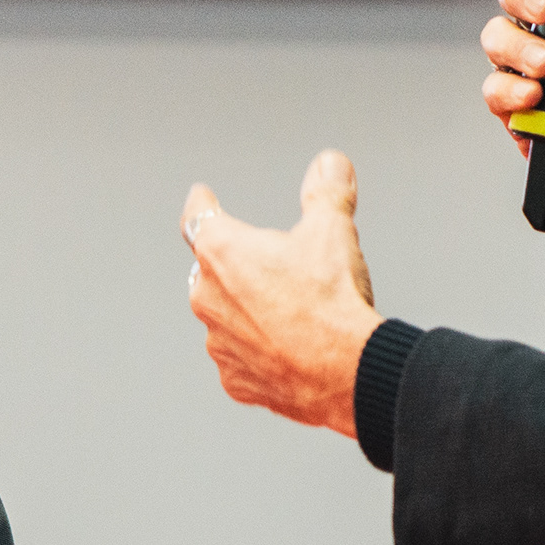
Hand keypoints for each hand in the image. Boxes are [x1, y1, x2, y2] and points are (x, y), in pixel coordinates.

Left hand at [182, 151, 384, 435]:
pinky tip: (287, 349)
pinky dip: (258, 352)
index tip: (201, 198)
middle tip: (269, 265)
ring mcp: (219, 344)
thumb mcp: (333, 230)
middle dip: (235, 265)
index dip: (201, 204)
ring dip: (246, 311)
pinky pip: (241, 359)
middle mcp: (209, 298)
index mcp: (222, 253)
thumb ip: (326, 191)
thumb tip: (330, 163)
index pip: (197, 217)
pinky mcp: (236, 380)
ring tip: (288, 312)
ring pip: (225, 318)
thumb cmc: (331, 300)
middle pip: (212, 271)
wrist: (346, 371)